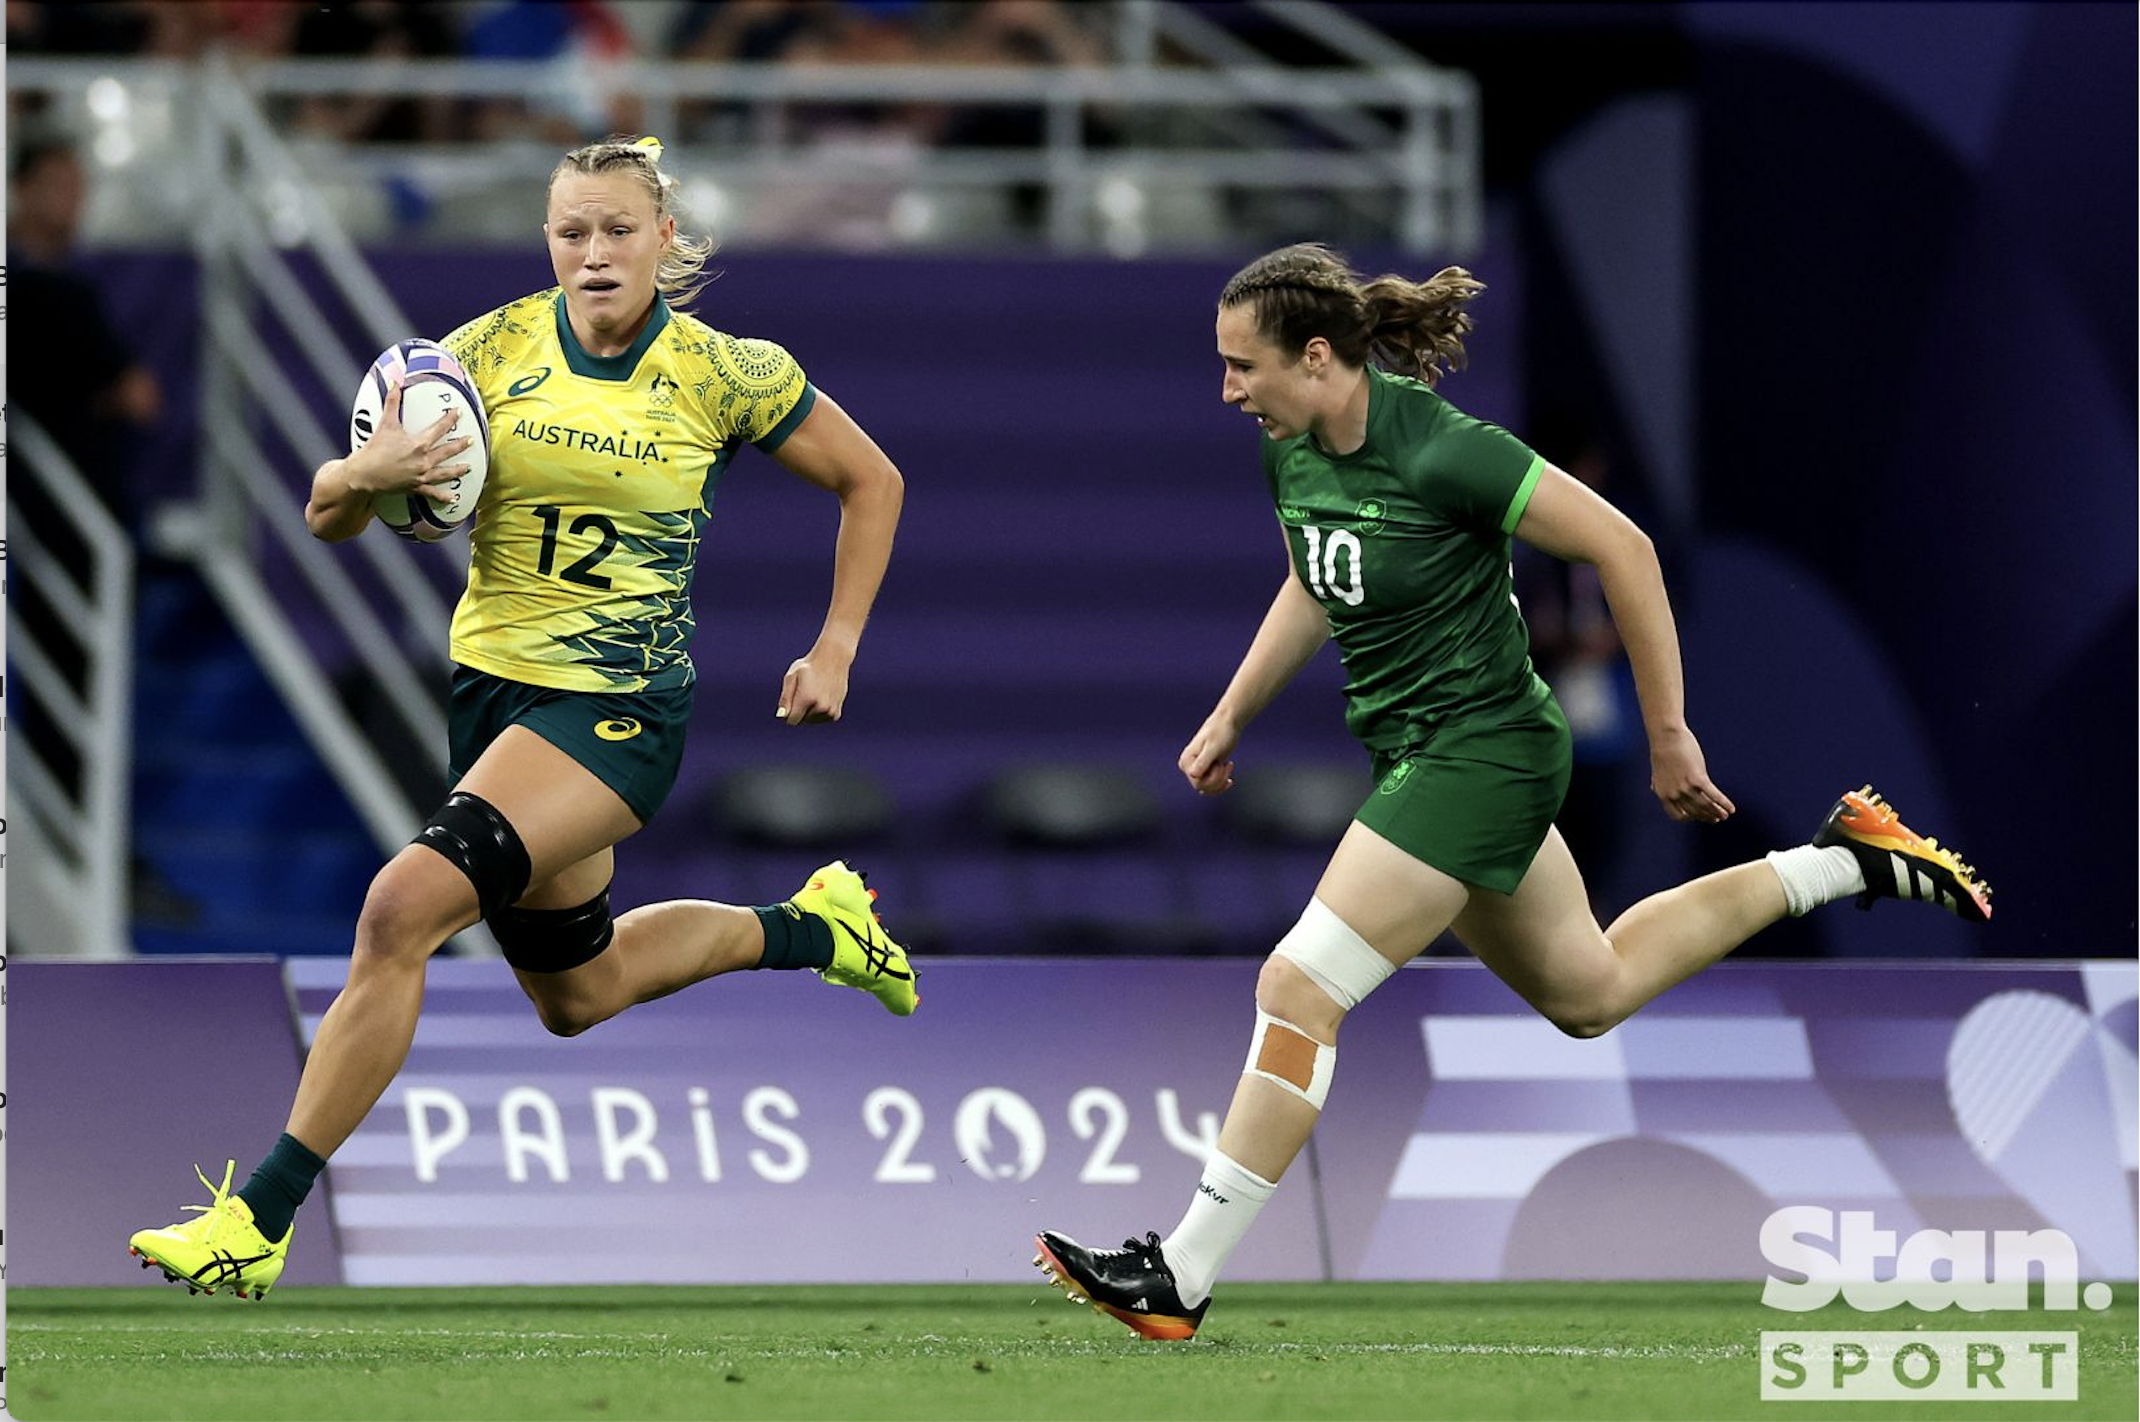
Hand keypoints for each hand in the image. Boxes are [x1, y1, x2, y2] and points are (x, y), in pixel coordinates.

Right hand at [349, 380, 471, 505]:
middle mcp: (424, 460)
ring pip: (445, 473)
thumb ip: (391, 402)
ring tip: (468, 468)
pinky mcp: (415, 487)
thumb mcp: (385, 424)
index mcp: (419, 444)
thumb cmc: (373, 450)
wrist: (363, 475)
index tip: (458, 413)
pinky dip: (443, 496)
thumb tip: (394, 382)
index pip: (440, 428)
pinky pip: (432, 493)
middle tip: (471, 440)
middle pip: (447, 451)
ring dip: (458, 470)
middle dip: (460, 445)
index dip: (450, 419)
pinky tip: (453, 498)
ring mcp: (421, 475)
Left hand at [777, 650, 850, 725]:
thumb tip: (782, 716)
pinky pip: (821, 719)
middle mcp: (820, 707)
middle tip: (807, 690)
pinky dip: (820, 712)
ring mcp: (830, 711)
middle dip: (801, 710)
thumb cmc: (809, 666)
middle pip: (802, 720)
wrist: (833, 658)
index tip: (792, 697)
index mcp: (807, 698)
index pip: (791, 721)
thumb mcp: (792, 676)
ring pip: (812, 720)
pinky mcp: (836, 714)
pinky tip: (823, 696)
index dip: (789, 711)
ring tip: (815, 692)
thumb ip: (785, 698)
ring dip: (811, 711)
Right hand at [1179, 709, 1241, 795]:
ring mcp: (1196, 769)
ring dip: (1221, 782)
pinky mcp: (1205, 769)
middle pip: (1203, 787)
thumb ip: (1203, 761)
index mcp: (1186, 761)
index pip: (1198, 783)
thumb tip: (1193, 775)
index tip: (1222, 764)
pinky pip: (1211, 786)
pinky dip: (1221, 784)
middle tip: (1228, 764)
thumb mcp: (1213, 747)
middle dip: (1219, 779)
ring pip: (1208, 788)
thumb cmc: (1221, 732)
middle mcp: (1188, 767)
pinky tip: (1230, 779)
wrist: (1227, 723)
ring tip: (1228, 765)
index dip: (1213, 779)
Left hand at [1648, 725, 1734, 822]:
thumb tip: (1654, 789)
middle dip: (1707, 817)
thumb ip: (1657, 784)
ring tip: (1725, 815)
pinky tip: (1732, 809)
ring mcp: (1685, 787)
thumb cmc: (1663, 751)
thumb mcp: (1657, 772)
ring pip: (1705, 806)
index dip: (1690, 818)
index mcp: (1663, 794)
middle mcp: (1674, 794)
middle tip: (1717, 818)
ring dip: (1717, 812)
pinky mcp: (1697, 778)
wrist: (1666, 737)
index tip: (1698, 817)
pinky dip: (1724, 803)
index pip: (1678, 815)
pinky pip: (1714, 795)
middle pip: (1694, 812)